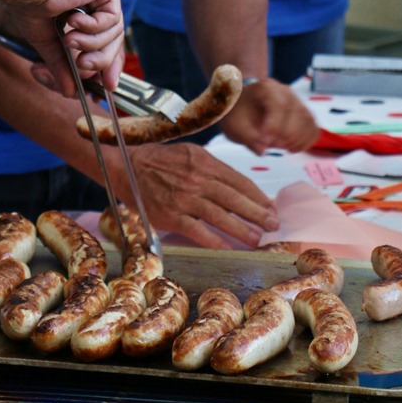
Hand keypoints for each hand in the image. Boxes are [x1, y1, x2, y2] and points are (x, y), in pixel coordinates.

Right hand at [0, 0, 124, 96]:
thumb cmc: (29, 7)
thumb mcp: (49, 44)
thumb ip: (62, 65)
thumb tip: (70, 92)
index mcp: (86, 8)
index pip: (108, 40)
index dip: (108, 65)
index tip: (105, 86)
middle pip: (115, 38)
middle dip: (102, 60)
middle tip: (84, 67)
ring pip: (115, 31)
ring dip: (92, 43)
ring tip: (69, 41)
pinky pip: (112, 17)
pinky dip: (92, 26)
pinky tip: (72, 22)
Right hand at [118, 142, 279, 249]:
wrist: (128, 165)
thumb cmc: (162, 160)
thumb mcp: (191, 154)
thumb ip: (214, 170)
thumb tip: (240, 190)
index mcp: (205, 161)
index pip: (239, 181)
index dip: (258, 196)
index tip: (271, 208)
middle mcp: (197, 178)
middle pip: (235, 199)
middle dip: (258, 214)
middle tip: (273, 225)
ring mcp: (184, 198)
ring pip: (220, 216)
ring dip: (242, 229)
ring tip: (257, 239)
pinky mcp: (171, 215)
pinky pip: (198, 231)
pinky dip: (215, 240)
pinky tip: (229, 247)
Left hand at [220, 79, 319, 154]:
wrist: (244, 102)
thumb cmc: (238, 112)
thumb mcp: (234, 125)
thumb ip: (247, 137)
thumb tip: (262, 150)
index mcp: (266, 88)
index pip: (278, 105)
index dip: (274, 126)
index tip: (263, 141)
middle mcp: (285, 91)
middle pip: (297, 113)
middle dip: (284, 135)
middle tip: (268, 144)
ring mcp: (297, 101)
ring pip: (308, 121)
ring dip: (297, 140)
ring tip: (280, 147)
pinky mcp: (303, 113)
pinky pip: (313, 128)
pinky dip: (306, 141)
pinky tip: (292, 148)